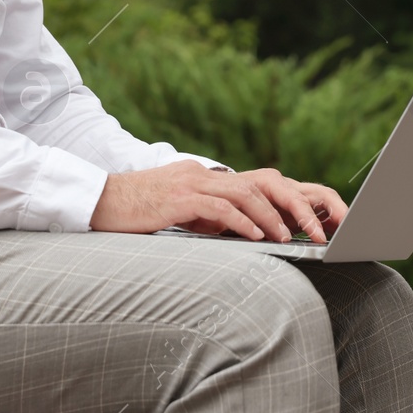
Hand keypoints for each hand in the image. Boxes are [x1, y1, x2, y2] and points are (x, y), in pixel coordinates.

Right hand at [89, 160, 347, 243]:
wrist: (98, 201)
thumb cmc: (135, 211)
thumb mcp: (176, 211)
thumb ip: (205, 215)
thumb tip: (235, 230)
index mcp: (204, 176)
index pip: (254, 184)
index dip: (284, 201)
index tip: (306, 222)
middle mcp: (202, 174)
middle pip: (260, 184)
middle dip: (292, 206)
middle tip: (314, 229)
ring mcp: (191, 183)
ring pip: (245, 194)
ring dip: (272, 217)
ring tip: (290, 237)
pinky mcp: (178, 199)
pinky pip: (219, 208)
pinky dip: (242, 223)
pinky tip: (257, 238)